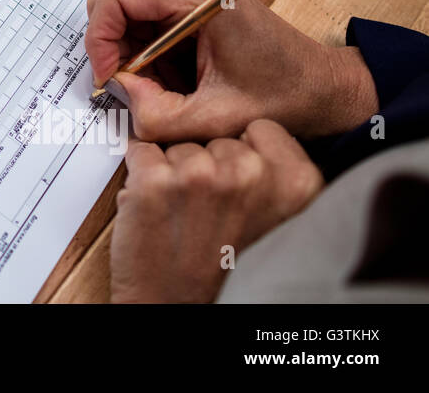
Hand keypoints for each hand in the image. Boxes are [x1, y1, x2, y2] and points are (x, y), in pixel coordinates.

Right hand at [86, 0, 377, 141]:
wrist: (323, 89)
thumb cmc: (284, 97)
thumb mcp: (214, 118)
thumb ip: (157, 115)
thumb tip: (118, 92)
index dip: (100, 38)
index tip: (108, 77)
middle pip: (116, 0)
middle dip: (112, 47)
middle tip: (131, 86)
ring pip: (128, 12)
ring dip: (130, 53)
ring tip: (158, 88)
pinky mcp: (192, 2)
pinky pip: (147, 20)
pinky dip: (146, 52)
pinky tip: (172, 79)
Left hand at [110, 119, 323, 302]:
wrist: (179, 309)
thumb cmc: (228, 268)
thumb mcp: (280, 220)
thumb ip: (273, 174)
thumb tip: (250, 133)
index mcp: (296, 183)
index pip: (261, 128)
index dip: (243, 151)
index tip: (237, 183)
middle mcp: (251, 175)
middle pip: (217, 136)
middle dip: (208, 163)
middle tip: (208, 211)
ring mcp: (201, 176)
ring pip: (178, 144)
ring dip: (174, 171)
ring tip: (183, 216)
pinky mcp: (154, 183)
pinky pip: (140, 151)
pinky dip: (140, 174)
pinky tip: (156, 209)